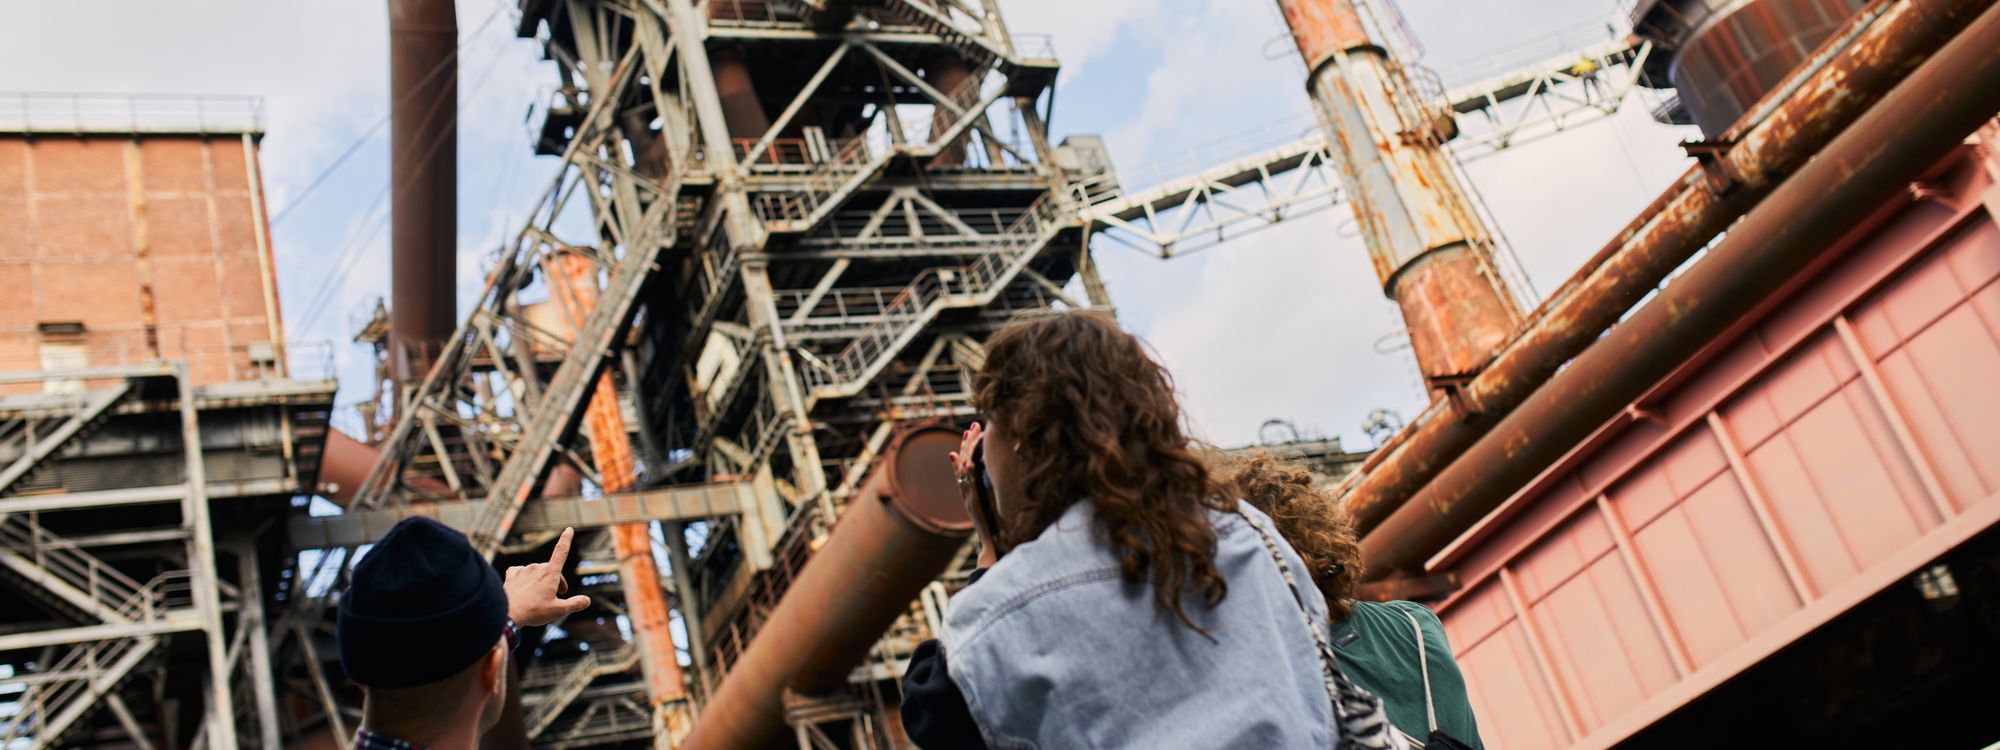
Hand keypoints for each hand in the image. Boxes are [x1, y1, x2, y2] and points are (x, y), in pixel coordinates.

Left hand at [504, 527, 591, 626]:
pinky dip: (525, 578)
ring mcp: (523, 570)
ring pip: (537, 572)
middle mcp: (537, 567)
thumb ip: (574, 604)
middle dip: (556, 581)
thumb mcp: (558, 611)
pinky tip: (523, 588)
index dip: (566, 539)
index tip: (569, 529)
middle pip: (551, 570)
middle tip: (556, 596)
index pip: (561, 551)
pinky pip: (522, 572)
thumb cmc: (533, 612)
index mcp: (550, 573)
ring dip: (540, 581)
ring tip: (537, 598)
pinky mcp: (512, 574)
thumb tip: (587, 600)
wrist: (507, 614)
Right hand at [948, 423, 999, 566]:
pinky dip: (967, 476)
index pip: (964, 466)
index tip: (969, 432)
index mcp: (970, 492)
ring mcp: (969, 499)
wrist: (992, 544)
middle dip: (966, 444)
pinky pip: (969, 488)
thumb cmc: (997, 525)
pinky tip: (968, 463)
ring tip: (968, 435)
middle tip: (971, 426)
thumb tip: (1001, 478)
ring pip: (963, 473)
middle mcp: (967, 493)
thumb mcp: (993, 504)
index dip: (965, 449)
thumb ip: (992, 492)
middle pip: (962, 464)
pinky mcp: (974, 506)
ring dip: (966, 453)